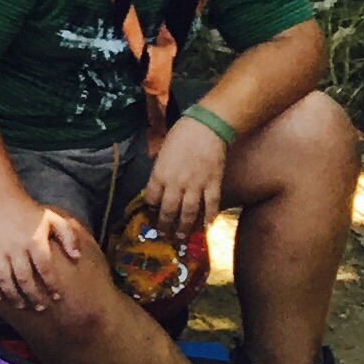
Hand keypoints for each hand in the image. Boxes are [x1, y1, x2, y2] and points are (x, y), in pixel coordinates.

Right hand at [0, 192, 92, 317]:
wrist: (0, 201)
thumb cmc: (31, 213)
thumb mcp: (54, 219)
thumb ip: (69, 236)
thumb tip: (76, 256)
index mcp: (35, 241)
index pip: (45, 269)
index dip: (51, 285)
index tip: (57, 297)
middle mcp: (16, 248)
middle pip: (25, 279)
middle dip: (34, 296)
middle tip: (41, 307)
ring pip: (6, 280)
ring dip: (14, 296)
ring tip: (22, 305)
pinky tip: (0, 299)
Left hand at [140, 115, 228, 238]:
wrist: (206, 126)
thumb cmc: (181, 135)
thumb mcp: (162, 151)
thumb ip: (159, 169)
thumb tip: (157, 182)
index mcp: (159, 174)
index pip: (151, 198)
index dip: (150, 209)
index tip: (151, 215)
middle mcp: (176, 183)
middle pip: (168, 210)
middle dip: (164, 225)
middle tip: (163, 234)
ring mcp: (196, 185)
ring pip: (189, 212)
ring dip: (184, 226)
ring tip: (181, 236)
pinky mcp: (213, 183)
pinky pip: (211, 204)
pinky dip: (209, 216)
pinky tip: (207, 226)